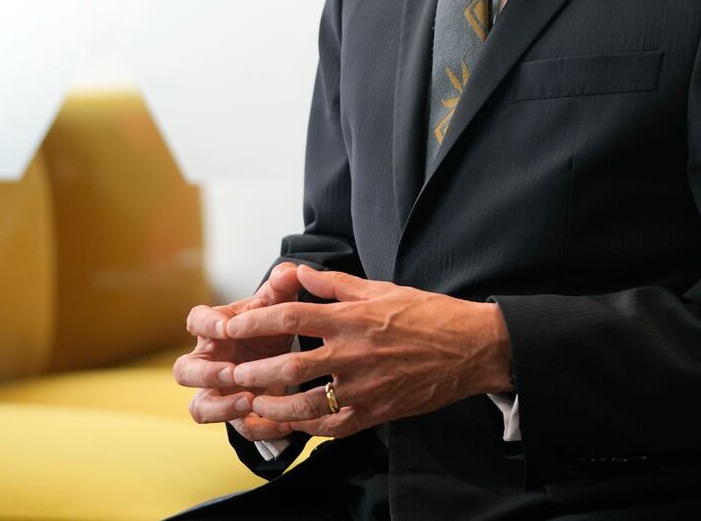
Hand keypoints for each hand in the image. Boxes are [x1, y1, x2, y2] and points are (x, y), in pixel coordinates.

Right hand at [174, 261, 299, 441]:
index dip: (206, 325)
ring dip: (220, 406)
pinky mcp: (236, 414)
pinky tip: (280, 422)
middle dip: (203, 373)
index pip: (196, 322)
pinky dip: (255, 427)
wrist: (285, 357)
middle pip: (184, 371)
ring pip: (199, 407)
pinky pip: (237, 428)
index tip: (225, 327)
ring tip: (249, 400)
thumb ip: (283, 287)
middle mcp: (208, 362)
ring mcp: (218, 391)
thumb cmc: (271, 326)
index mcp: (215, 330)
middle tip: (230, 371)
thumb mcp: (279, 306)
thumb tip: (290, 271)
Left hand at [223, 265, 512, 439]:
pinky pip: (332, 425)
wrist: (472, 348)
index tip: (230, 326)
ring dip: (273, 405)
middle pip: (290, 364)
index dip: (255, 321)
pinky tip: (291, 424)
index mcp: (354, 317)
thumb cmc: (428, 314)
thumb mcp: (382, 289)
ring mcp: (365, 386)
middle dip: (254, 371)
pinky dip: (307, 427)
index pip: (292, 315)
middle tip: (229, 374)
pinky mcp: (377, 411)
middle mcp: (355, 352)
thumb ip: (336, 284)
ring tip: (252, 404)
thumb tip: (299, 273)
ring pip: (306, 403)